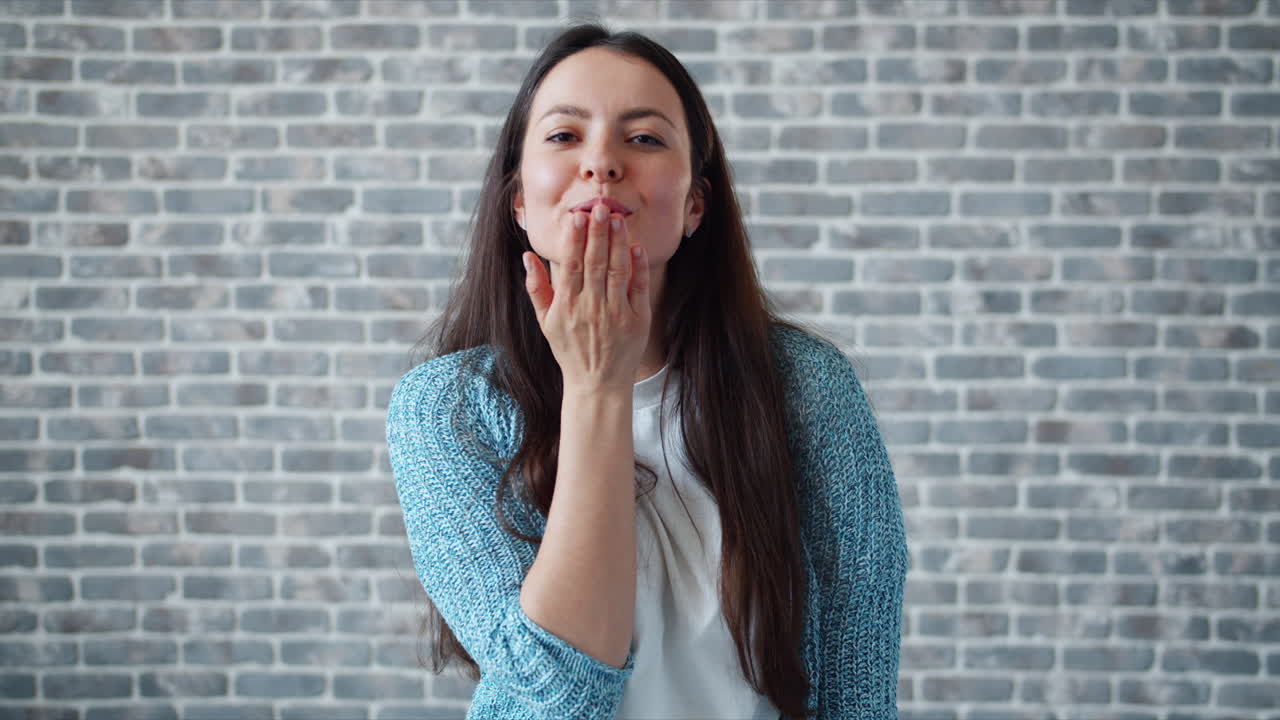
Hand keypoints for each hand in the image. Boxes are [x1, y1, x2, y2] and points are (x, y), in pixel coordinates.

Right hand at [522, 203, 650, 393]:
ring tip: (618, 218)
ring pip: (616, 271)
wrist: (597, 383)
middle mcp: (590, 308)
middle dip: (597, 233)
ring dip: (617, 243)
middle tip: (601, 207)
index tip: (577, 216)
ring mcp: (615, 314)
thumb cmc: (570, 349)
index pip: (571, 265)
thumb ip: (536, 288)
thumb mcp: (546, 322)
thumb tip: (527, 256)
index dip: (574, 239)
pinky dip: (637, 267)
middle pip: (594, 263)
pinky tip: (635, 248)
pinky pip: (637, 289)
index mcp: (567, 306)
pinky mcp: (636, 320)